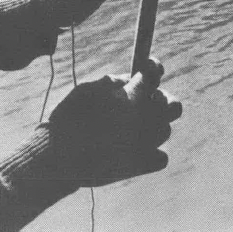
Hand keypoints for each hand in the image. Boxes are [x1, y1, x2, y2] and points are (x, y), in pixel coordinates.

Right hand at [43, 59, 181, 186]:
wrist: (60, 157)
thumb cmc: (70, 118)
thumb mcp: (88, 89)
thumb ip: (115, 81)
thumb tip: (132, 78)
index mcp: (132, 96)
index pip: (154, 74)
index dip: (153, 67)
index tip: (150, 66)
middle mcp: (146, 118)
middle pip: (172, 104)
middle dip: (160, 98)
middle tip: (145, 99)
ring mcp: (148, 143)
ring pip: (166, 129)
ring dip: (154, 124)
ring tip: (132, 126)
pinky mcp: (144, 165)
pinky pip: (161, 156)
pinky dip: (151, 151)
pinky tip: (135, 147)